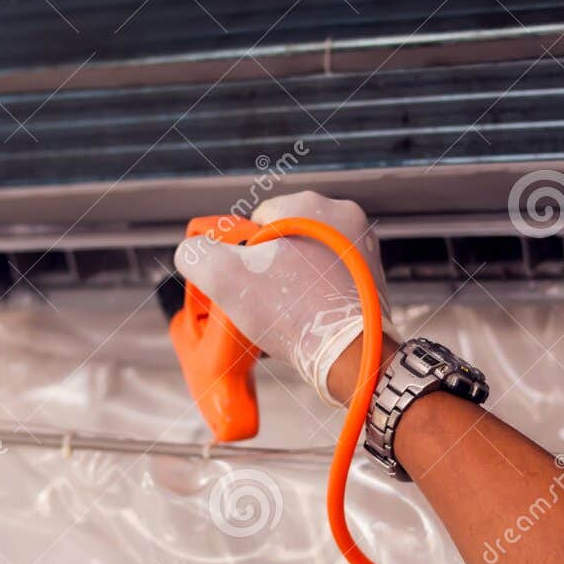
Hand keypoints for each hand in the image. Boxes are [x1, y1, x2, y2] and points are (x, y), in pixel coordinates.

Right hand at [175, 191, 390, 403]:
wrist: (350, 356)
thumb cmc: (297, 315)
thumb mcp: (224, 278)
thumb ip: (197, 255)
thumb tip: (192, 252)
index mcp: (310, 206)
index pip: (258, 219)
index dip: (244, 252)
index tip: (247, 278)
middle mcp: (344, 218)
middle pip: (285, 238)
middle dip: (270, 267)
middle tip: (266, 298)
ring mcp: (363, 248)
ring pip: (308, 259)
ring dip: (292, 281)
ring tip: (287, 310)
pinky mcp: (371, 277)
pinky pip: (329, 278)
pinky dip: (315, 293)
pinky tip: (308, 314)